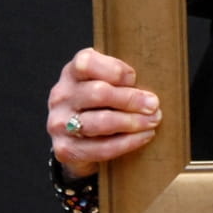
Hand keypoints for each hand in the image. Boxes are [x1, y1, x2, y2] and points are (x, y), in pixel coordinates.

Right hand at [46, 47, 162, 179]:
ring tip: (152, 121)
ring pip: (100, 122)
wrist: (80, 139)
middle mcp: (61, 96)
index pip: (87, 63)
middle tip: (153, 104)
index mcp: (72, 72)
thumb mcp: (108, 82)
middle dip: (131, 99)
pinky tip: (143, 137)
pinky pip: (100, 148)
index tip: (134, 78)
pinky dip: (127, 143)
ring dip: (132, 122)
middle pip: (98, 93)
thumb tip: (151, 90)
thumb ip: (123, 78)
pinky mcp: (65, 149)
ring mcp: (59, 123)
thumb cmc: (102, 103)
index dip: (114, 70)